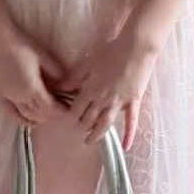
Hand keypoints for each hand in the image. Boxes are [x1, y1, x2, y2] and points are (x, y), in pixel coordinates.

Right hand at [0, 23, 71, 127]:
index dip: (61, 111)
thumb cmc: (22, 45)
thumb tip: (70, 86)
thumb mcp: (44, 57)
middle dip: (54, 115)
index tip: (70, 110)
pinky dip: (24, 120)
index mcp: (31, 88)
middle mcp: (19, 96)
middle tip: (64, 110)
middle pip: (40, 115)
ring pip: (27, 117)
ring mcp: (8, 97)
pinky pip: (13, 114)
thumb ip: (57, 74)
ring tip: (52, 113)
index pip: (50, 108)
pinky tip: (32, 121)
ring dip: (41, 118)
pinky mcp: (1, 95)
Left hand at [54, 30, 158, 149]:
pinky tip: (126, 146)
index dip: (70, 116)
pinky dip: (128, 134)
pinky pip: (131, 121)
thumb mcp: (88, 63)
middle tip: (77, 132)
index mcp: (90, 89)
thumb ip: (73, 78)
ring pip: (105, 123)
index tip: (66, 121)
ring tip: (90, 141)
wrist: (135, 47)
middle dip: (81, 126)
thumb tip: (58, 87)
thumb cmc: (111, 51)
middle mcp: (102, 99)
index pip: (76, 109)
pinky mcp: (133, 101)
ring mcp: (119, 102)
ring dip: (96, 134)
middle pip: (88, 119)